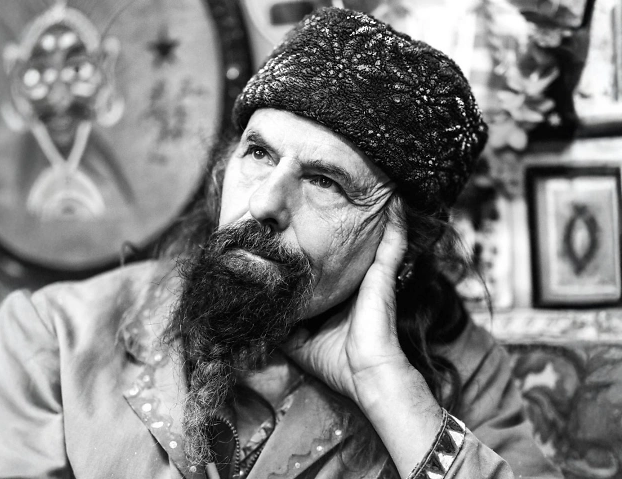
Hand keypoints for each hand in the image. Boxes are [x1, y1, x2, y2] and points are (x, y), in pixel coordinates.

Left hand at [283, 206, 410, 408]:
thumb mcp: (299, 342)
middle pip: (350, 246)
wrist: (366, 376)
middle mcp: (358, 282)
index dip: (317, 249)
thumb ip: (282, 325)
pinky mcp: (383, 275)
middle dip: (344, 221)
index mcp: (340, 296)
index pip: (329, 265)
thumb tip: (257, 313)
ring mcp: (373, 276)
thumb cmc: (337, 362)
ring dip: (374, 216)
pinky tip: (396, 202)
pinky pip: (394, 243)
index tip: (301, 228)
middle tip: (331, 190)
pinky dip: (397, 223)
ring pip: (374, 238)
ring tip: (373, 186)